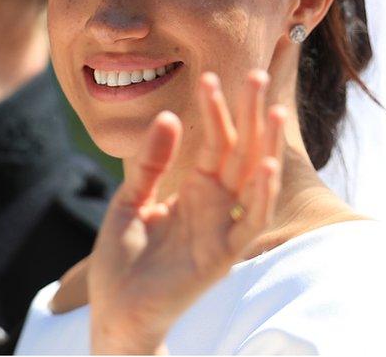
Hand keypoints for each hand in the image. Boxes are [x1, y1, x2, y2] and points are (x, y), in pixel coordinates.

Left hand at [88, 70, 286, 353]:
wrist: (114, 312)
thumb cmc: (124, 261)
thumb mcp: (129, 199)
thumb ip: (151, 162)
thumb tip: (168, 115)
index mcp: (195, 191)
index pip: (214, 142)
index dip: (215, 110)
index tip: (210, 76)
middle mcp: (214, 206)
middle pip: (240, 152)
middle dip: (248, 114)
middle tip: (255, 73)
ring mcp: (221, 229)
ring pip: (253, 181)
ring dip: (264, 146)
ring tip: (271, 109)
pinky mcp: (221, 256)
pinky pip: (247, 222)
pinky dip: (259, 195)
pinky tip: (264, 165)